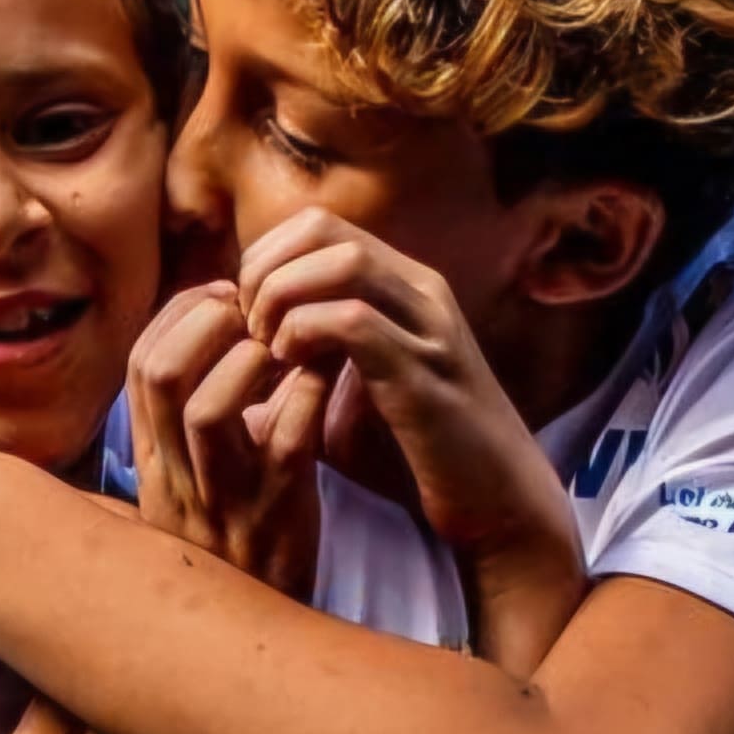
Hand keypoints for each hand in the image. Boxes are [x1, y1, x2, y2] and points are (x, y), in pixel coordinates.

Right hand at [129, 281, 327, 594]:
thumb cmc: (238, 548)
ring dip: (249, 357)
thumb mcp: (195, 489)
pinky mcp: (279, 516)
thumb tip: (215, 340)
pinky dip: (306, 396)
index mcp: (155, 465)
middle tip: (253, 309)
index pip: (139, 366)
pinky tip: (324, 380)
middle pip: (159, 375)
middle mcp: (178, 478)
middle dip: (204, 321)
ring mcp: (225, 499)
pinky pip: (285, 441)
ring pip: (208, 408)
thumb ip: (194, 424)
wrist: (262, 644)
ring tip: (282, 345)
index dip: (178, 316)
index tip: (221, 298)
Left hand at [230, 211, 575, 577]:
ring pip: (344, 262)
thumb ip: (305, 367)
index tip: (243, 317)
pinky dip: (306, 334)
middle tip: (246, 330)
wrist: (496, 506)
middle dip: (266, 272)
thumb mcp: (347, 400)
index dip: (265, 260)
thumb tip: (238, 361)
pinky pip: (355, 321)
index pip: (318, 226)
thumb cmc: (414, 459)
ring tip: (267, 347)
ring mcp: (428, 329)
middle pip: (324, 229)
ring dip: (285, 297)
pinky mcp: (425, 375)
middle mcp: (421, 292)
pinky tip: (291, 369)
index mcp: (402, 288)